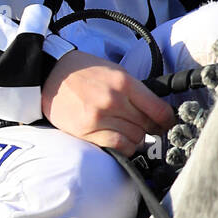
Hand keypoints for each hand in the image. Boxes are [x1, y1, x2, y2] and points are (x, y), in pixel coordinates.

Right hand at [41, 49, 175, 155]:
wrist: (49, 74)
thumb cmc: (83, 71)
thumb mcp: (114, 71)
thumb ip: (134, 90)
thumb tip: (156, 110)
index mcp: (123, 82)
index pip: (158, 109)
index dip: (168, 120)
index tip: (167, 123)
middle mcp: (113, 100)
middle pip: (147, 125)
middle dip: (151, 128)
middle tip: (149, 127)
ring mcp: (99, 118)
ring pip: (135, 138)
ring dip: (136, 137)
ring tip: (129, 130)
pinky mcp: (87, 131)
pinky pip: (117, 146)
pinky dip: (124, 146)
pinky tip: (121, 140)